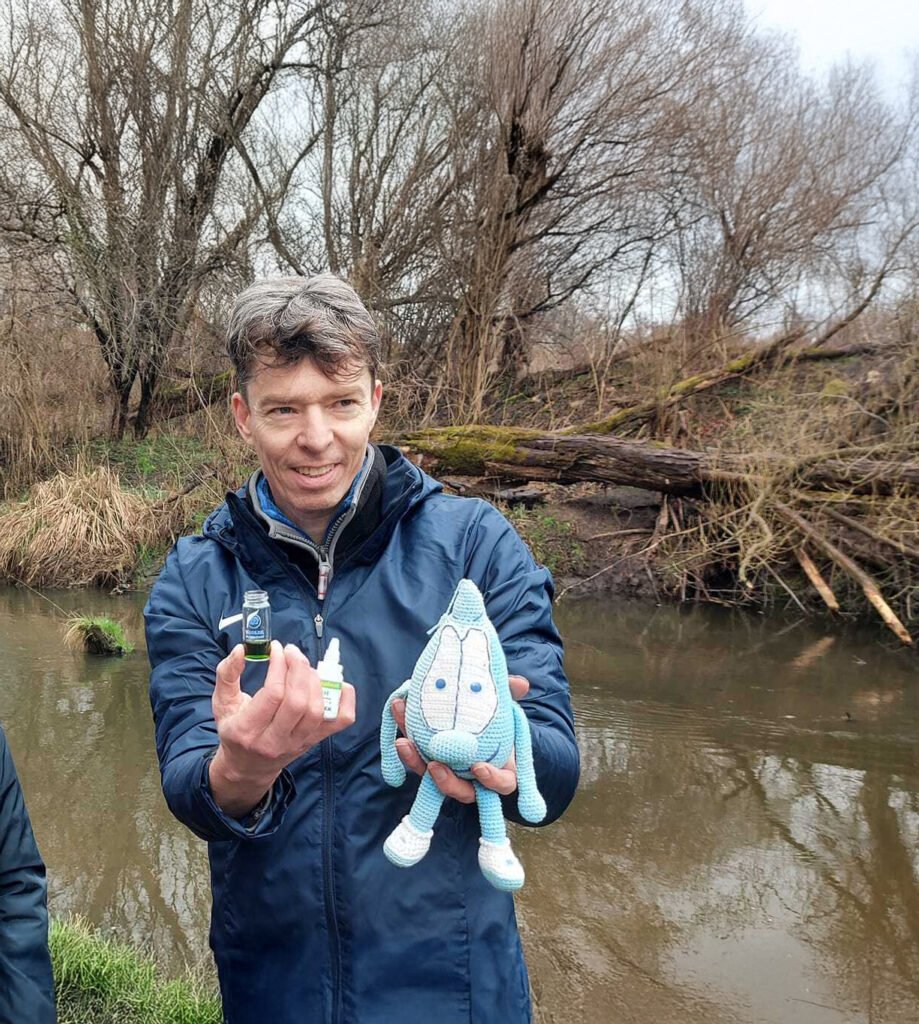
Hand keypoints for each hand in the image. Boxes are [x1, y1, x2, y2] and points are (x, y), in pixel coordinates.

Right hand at [209, 641, 355, 815]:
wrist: (248, 767)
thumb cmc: (234, 729)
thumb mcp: (222, 703)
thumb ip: (227, 673)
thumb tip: (240, 649)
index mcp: (247, 730)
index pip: (273, 695)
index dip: (278, 666)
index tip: (276, 649)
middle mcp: (274, 741)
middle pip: (298, 702)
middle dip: (299, 669)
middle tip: (292, 652)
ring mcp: (298, 743)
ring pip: (317, 711)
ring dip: (315, 681)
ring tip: (304, 667)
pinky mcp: (314, 741)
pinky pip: (340, 721)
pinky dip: (345, 699)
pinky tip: (335, 683)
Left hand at [391, 675, 528, 804]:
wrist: (476, 715)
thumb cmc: (497, 720)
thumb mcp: (505, 706)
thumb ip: (511, 695)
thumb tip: (521, 684)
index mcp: (498, 770)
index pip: (500, 784)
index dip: (491, 779)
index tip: (479, 768)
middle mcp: (472, 778)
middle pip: (457, 788)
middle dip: (444, 780)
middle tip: (433, 765)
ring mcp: (447, 770)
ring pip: (430, 775)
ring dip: (415, 760)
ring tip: (403, 742)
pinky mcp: (426, 755)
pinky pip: (414, 753)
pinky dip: (405, 736)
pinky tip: (399, 710)